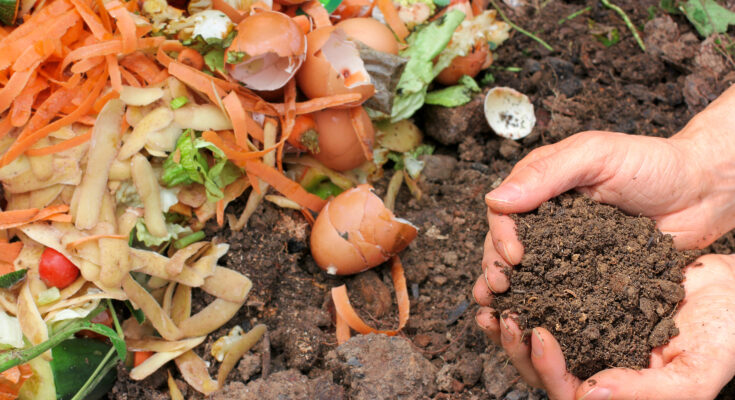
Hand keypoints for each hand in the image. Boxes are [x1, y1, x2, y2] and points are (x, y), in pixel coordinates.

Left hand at [475, 254, 734, 399]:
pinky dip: (527, 289)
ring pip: (536, 336)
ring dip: (511, 320)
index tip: (538, 333)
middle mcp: (595, 365)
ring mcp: (587, 334)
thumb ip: (647, 391)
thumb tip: (588, 396)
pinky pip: (547, 300)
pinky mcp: (584, 301)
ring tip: (493, 297)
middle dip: (515, 346)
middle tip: (504, 315)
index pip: (568, 392)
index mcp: (616, 390)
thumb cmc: (725, 335)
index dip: (547, 369)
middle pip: (540, 368)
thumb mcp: (696, 371)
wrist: (733, 288)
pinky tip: (514, 271)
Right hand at [477, 85, 734, 296]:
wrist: (703, 192)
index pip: (504, 212)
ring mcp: (567, 247)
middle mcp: (548, 218)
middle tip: (498, 289)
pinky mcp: (588, 272)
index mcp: (541, 186)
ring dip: (511, 291)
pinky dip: (544, 304)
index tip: (513, 256)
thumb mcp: (596, 155)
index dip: (500, 235)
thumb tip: (495, 199)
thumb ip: (547, 174)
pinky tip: (534, 321)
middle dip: (496, 268)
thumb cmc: (653, 163)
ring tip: (501, 312)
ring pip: (528, 271)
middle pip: (506, 245)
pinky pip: (561, 289)